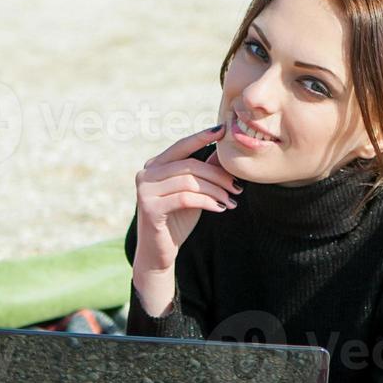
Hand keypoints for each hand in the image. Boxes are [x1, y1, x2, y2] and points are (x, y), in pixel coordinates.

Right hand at [133, 123, 242, 272]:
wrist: (159, 252)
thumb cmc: (177, 219)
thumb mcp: (194, 191)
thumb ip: (203, 171)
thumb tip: (222, 150)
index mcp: (155, 165)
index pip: (181, 146)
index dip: (202, 137)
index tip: (222, 130)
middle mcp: (146, 173)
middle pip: (189, 165)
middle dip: (217, 174)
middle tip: (237, 187)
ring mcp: (145, 190)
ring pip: (189, 181)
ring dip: (216, 190)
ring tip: (230, 201)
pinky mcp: (149, 208)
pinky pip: (185, 198)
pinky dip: (207, 202)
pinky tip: (220, 208)